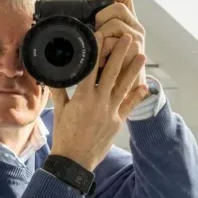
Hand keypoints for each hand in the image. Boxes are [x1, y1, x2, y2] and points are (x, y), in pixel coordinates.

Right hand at [49, 33, 149, 171]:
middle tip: (129, 38)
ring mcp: (111, 112)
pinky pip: (129, 106)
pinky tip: (145, 87)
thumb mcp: (59, 112)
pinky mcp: (118, 123)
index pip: (91, 68)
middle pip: (112, 73)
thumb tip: (52, 77)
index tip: (102, 36)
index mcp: (83, 97)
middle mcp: (99, 102)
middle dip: (121, 54)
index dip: (97, 51)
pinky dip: (137, 96)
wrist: (74, 161)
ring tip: (142, 55)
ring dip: (133, 70)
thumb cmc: (64, 136)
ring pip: (124, 86)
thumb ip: (59, 92)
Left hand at [93, 0, 146, 88]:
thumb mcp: (109, 44)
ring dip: (101, 35)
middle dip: (101, 17)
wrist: (127, 88)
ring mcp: (137, 39)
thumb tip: (83, 18)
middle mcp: (136, 28)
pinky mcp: (135, 51)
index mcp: (129, 22)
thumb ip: (102, 29)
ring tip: (98, 50)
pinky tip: (101, 59)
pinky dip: (103, 51)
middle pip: (118, 8)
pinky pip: (113, 43)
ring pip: (115, 24)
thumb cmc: (112, 66)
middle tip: (94, 32)